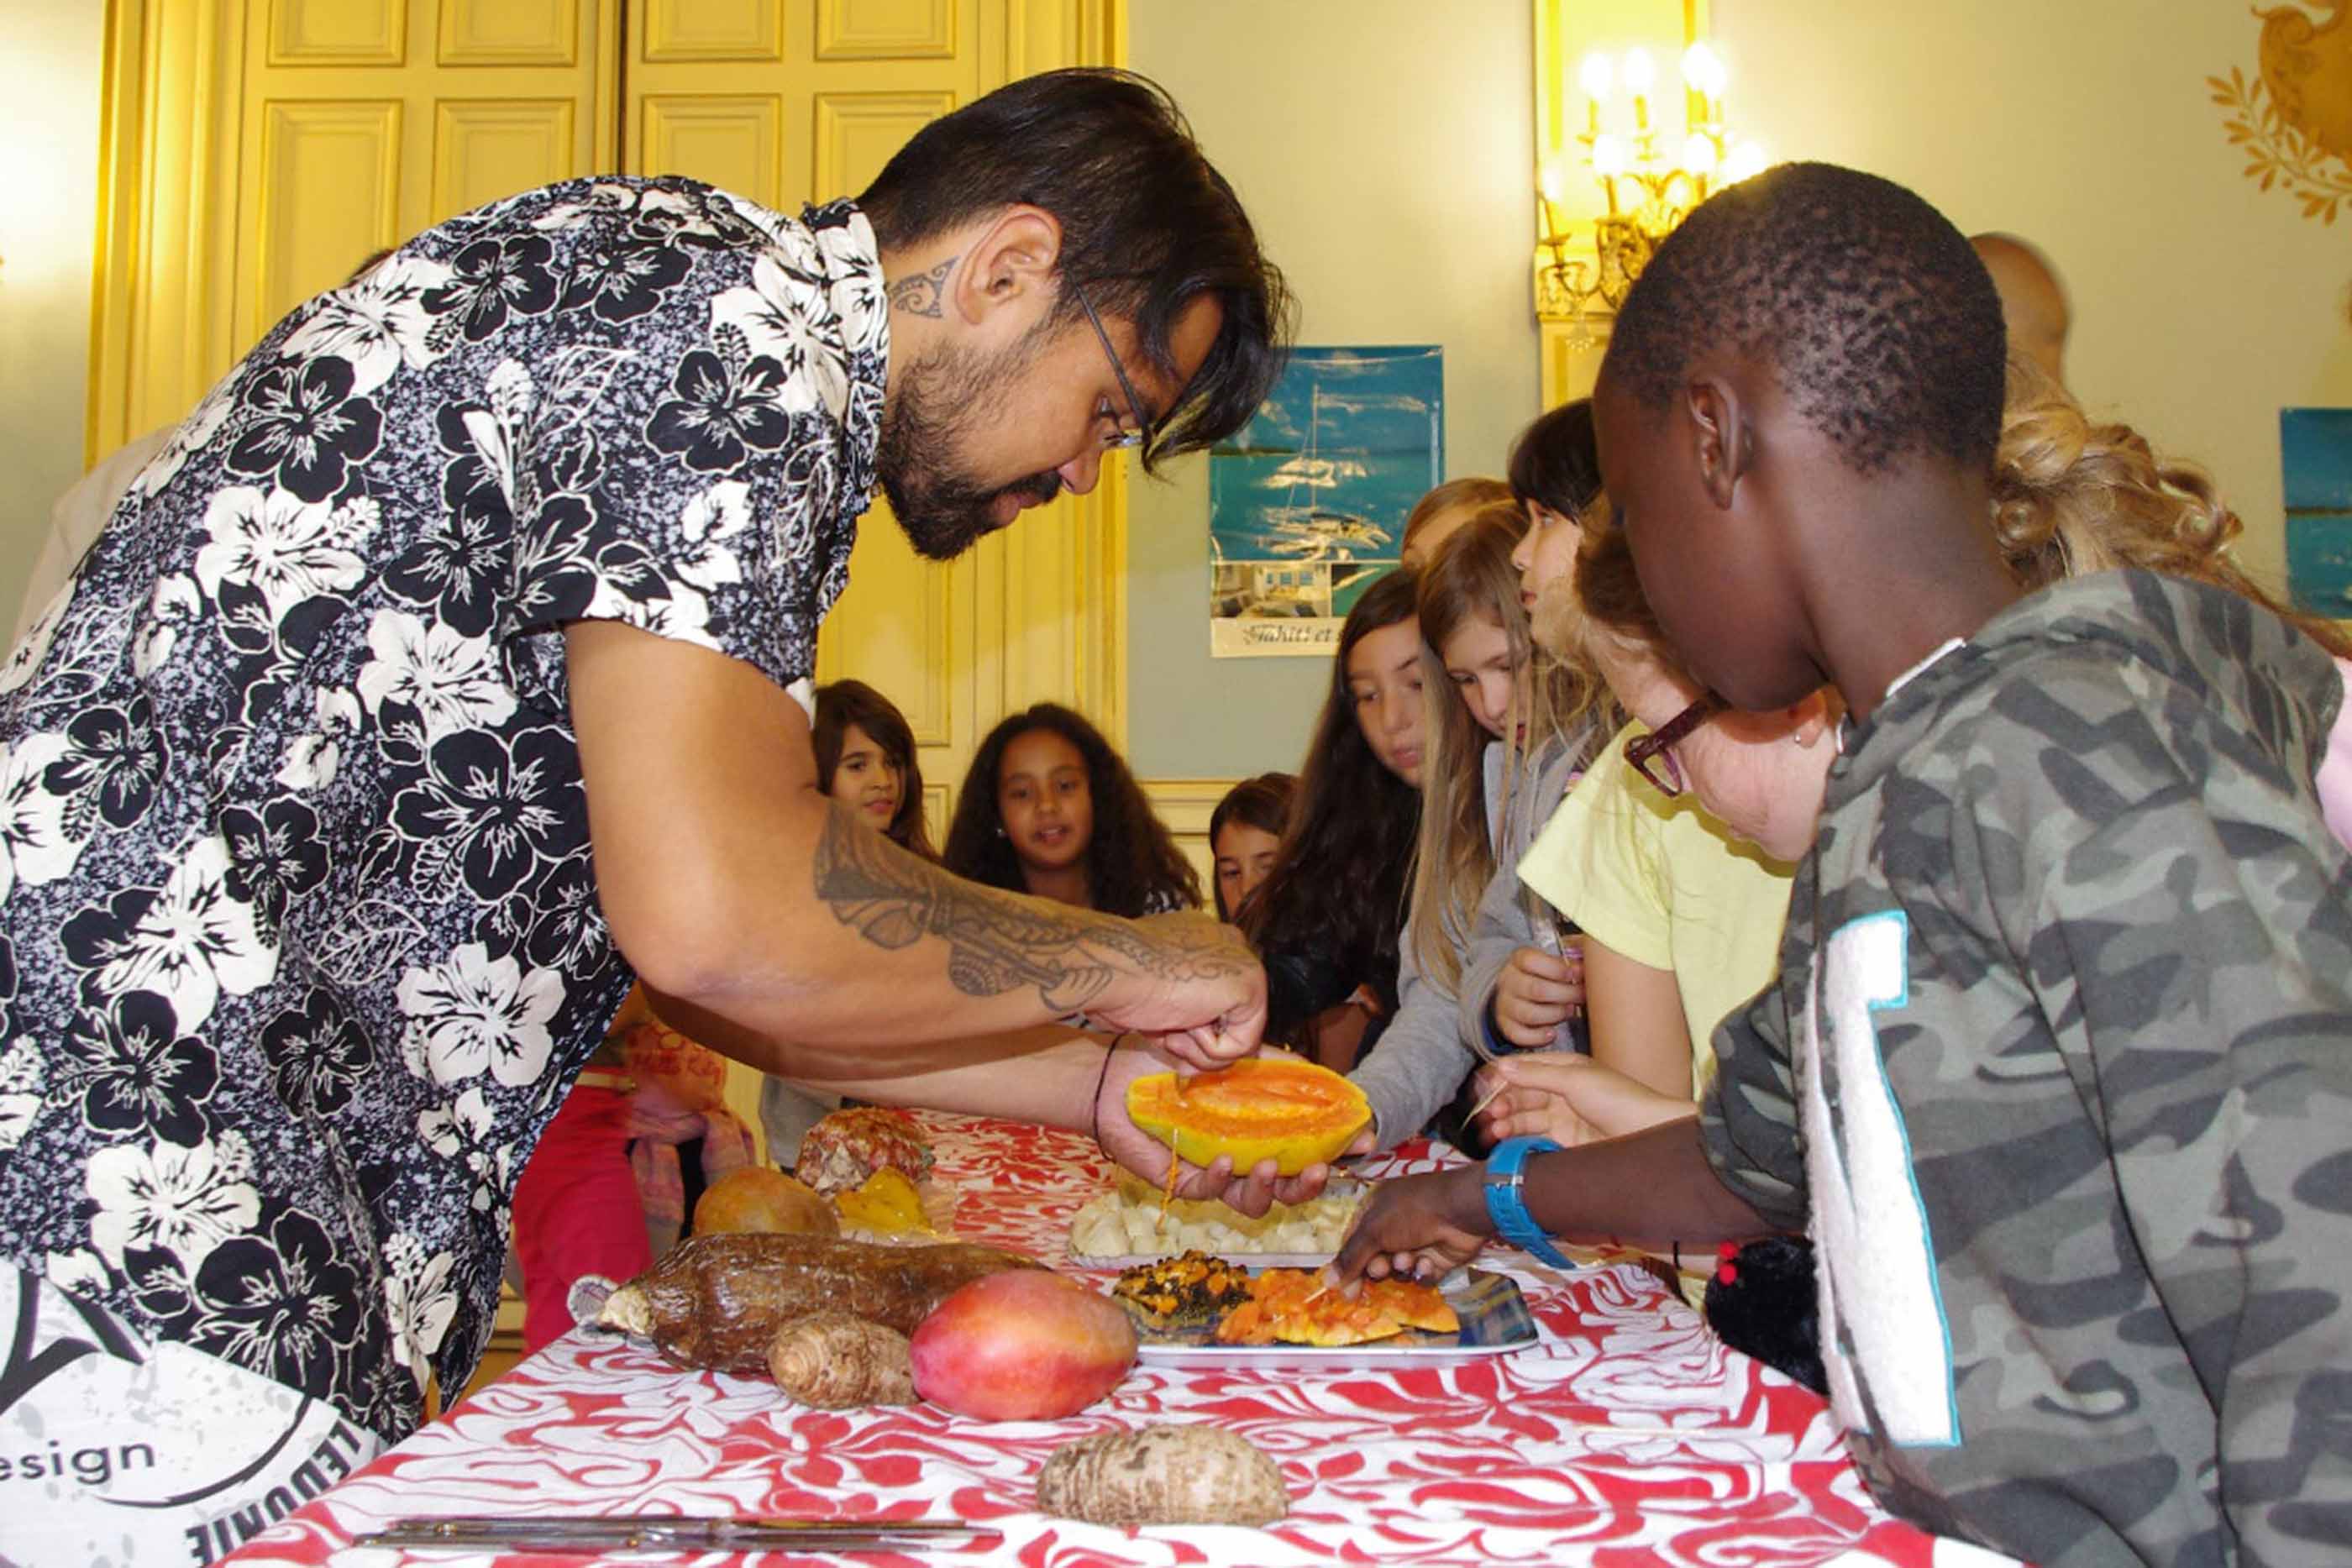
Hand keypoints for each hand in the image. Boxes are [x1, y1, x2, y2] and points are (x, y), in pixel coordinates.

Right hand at [1090, 912, 1265, 1072]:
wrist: (1111, 970)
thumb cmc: (1116, 980)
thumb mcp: (1151, 995)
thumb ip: (1175, 1010)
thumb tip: (1180, 1035)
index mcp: (1202, 941)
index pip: (1214, 1001)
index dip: (1190, 1033)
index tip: (1163, 1036)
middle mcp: (1226, 946)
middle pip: (1228, 1020)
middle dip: (1197, 1045)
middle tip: (1167, 1036)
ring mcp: (1242, 962)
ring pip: (1237, 1037)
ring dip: (1198, 1049)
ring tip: (1171, 1030)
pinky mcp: (1251, 984)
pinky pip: (1240, 1044)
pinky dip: (1209, 1049)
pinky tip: (1185, 1022)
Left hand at [1093, 1043, 1372, 1216]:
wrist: (1121, 1068)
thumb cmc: (1179, 1060)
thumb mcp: (1243, 1058)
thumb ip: (1285, 1071)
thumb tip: (1337, 1083)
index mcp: (1266, 1132)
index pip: (1311, 1149)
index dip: (1340, 1150)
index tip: (1366, 1142)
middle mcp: (1246, 1157)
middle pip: (1289, 1189)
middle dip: (1309, 1186)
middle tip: (1320, 1169)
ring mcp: (1216, 1173)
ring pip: (1253, 1202)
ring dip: (1267, 1188)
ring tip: (1268, 1165)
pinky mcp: (1184, 1182)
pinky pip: (1210, 1191)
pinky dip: (1220, 1177)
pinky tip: (1223, 1158)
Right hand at [1327, 1165, 1490, 1285]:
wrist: (1461, 1211)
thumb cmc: (1411, 1212)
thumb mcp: (1374, 1231)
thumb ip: (1351, 1258)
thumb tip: (1328, 1281)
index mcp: (1376, 1209)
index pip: (1354, 1241)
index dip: (1349, 1264)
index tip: (1345, 1288)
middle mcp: (1394, 1225)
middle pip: (1375, 1258)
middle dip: (1377, 1266)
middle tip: (1382, 1268)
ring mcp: (1417, 1241)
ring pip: (1397, 1268)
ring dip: (1401, 1266)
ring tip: (1409, 1258)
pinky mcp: (1436, 1258)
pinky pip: (1421, 1274)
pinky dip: (1422, 1271)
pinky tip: (1428, 1261)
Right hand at [1472, 1054, 1694, 1146]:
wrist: (1647, 1135)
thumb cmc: (1617, 1099)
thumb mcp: (1574, 1079)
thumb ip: (1535, 1075)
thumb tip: (1500, 1067)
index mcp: (1564, 1069)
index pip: (1524, 1067)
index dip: (1501, 1075)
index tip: (1480, 1085)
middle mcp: (1560, 1091)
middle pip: (1520, 1094)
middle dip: (1501, 1101)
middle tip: (1488, 1113)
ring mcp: (1561, 1117)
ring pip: (1523, 1117)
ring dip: (1505, 1121)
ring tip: (1493, 1130)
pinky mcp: (1563, 1142)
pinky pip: (1532, 1138)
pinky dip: (1515, 1139)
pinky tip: (1503, 1141)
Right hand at [1493, 944, 1582, 1048]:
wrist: (1517, 993)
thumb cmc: (1541, 976)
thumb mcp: (1551, 964)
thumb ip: (1567, 966)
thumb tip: (1582, 971)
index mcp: (1517, 960)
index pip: (1530, 960)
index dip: (1556, 968)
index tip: (1576, 974)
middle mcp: (1508, 982)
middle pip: (1536, 989)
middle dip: (1566, 994)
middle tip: (1583, 996)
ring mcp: (1505, 1005)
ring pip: (1529, 1014)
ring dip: (1556, 1014)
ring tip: (1570, 1011)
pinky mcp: (1506, 1026)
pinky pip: (1519, 1035)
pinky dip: (1538, 1037)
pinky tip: (1553, 1033)